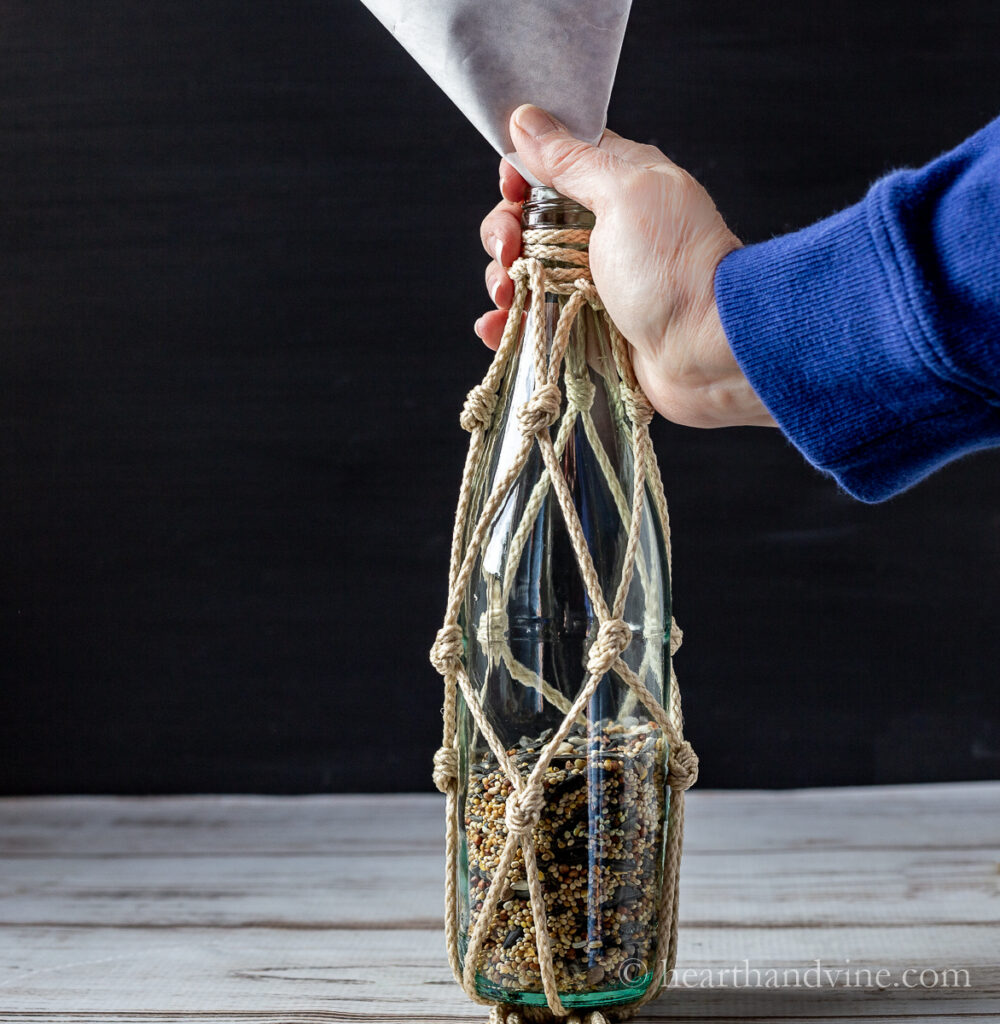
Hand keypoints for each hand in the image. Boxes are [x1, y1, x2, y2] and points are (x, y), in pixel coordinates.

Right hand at [476, 104, 775, 429]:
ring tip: (507, 298)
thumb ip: (571, 161)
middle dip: (504, 234)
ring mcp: (589, 284)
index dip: (520, 174)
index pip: (551, 165)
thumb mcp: (623, 195)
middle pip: (527, 222)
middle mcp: (598, 233)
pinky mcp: (582, 330)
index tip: (510, 191)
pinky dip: (508, 324)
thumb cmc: (674, 267)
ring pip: (524, 273)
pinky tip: (498, 326)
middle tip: (509, 253)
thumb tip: (526, 120)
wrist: (705, 349)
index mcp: (614, 187)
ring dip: (502, 280)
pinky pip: (532, 322)